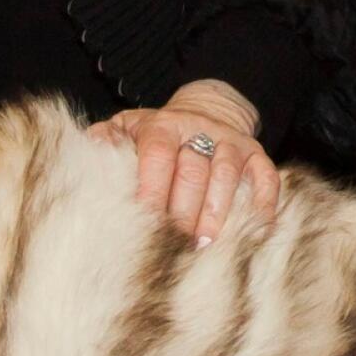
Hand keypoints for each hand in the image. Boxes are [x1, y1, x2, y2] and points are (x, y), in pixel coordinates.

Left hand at [90, 79, 278, 244]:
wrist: (207, 110)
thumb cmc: (160, 133)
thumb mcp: (129, 126)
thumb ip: (108, 138)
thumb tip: (89, 148)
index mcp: (163, 125)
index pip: (158, 155)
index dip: (153, 187)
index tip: (146, 219)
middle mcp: (199, 129)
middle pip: (192, 170)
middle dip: (184, 209)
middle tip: (176, 243)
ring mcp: (231, 142)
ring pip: (226, 175)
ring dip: (217, 212)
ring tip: (206, 244)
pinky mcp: (257, 156)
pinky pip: (266, 179)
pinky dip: (263, 204)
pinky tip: (254, 232)